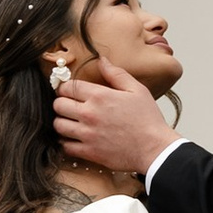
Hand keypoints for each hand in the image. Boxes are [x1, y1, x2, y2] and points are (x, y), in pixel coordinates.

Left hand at [52, 55, 170, 175]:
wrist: (155, 149)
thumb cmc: (148, 120)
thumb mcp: (136, 90)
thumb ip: (116, 74)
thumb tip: (101, 60)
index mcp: (100, 96)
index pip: (67, 87)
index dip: (66, 87)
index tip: (69, 91)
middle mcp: (90, 114)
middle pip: (58, 105)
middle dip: (61, 103)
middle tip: (69, 106)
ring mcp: (87, 134)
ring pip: (58, 125)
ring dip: (62, 122)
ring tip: (71, 122)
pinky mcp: (89, 152)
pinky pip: (65, 146)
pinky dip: (66, 142)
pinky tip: (75, 138)